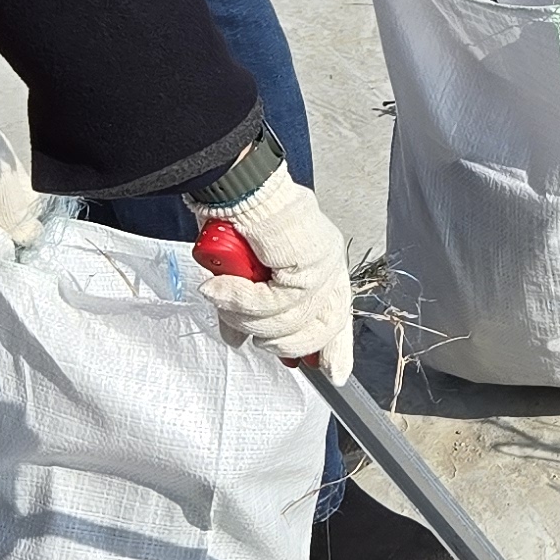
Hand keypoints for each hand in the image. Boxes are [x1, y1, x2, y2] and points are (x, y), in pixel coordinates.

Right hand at [193, 166, 354, 375]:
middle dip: (282, 342)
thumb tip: (237, 339)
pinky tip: (222, 288)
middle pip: (321, 329)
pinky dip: (244, 301)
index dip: (335, 350)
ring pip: (293, 320)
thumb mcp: (240, 276)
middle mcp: (329, 266)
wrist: (236, 185)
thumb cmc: (236, 221)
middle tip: (249, 333)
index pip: (336, 318)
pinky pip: (278, 303)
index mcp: (319, 268)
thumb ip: (245, 310)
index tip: (333, 374)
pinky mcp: (311, 261)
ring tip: (223, 298)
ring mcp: (325, 263)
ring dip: (249, 317)